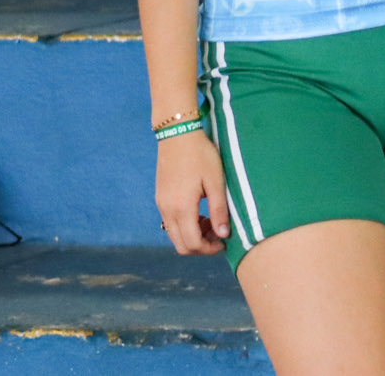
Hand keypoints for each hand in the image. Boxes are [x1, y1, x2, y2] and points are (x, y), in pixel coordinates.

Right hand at [155, 131, 229, 254]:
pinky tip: (200, 213)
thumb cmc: (201, 155)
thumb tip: (224, 234)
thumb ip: (219, 210)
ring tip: (212, 222)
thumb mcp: (216, 181)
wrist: (178, 135)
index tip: (224, 243)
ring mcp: (161, 205)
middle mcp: (167, 210)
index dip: (209, 249)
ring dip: (192, 236)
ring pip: (174, 235)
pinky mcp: (160, 198)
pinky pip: (170, 223)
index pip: (192, 243)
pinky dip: (185, 226)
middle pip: (180, 245)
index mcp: (182, 208)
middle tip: (219, 235)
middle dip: (201, 246)